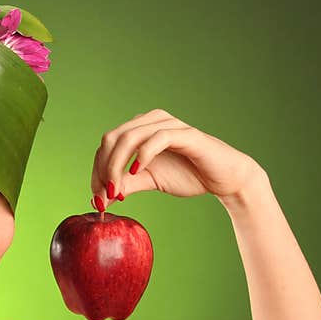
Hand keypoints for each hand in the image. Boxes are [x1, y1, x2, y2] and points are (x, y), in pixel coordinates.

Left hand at [91, 109, 263, 209]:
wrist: (224, 178)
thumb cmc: (188, 174)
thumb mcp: (149, 181)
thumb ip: (126, 185)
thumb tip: (100, 198)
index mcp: (140, 129)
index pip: (106, 145)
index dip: (96, 170)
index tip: (97, 197)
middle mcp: (151, 121)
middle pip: (112, 139)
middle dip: (103, 169)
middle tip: (104, 196)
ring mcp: (168, 125)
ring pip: (129, 137)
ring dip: (116, 165)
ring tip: (116, 189)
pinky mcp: (185, 134)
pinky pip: (157, 138)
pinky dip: (142, 155)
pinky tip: (136, 171)